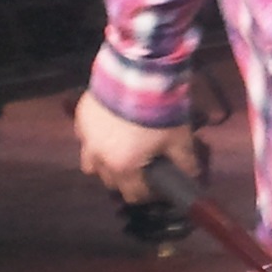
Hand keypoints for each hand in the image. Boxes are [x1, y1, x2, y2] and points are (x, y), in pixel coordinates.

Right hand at [72, 91, 199, 202]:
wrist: (137, 76)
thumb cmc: (160, 113)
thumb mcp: (179, 139)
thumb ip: (185, 161)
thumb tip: (191, 175)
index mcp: (124, 167)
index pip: (134, 194)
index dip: (148, 194)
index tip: (157, 186)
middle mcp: (100, 158)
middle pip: (110, 181)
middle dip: (126, 180)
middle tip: (141, 167)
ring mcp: (86, 138)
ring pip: (91, 163)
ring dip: (105, 163)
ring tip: (120, 151)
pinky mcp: (80, 118)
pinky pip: (85, 137)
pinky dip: (96, 138)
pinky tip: (109, 128)